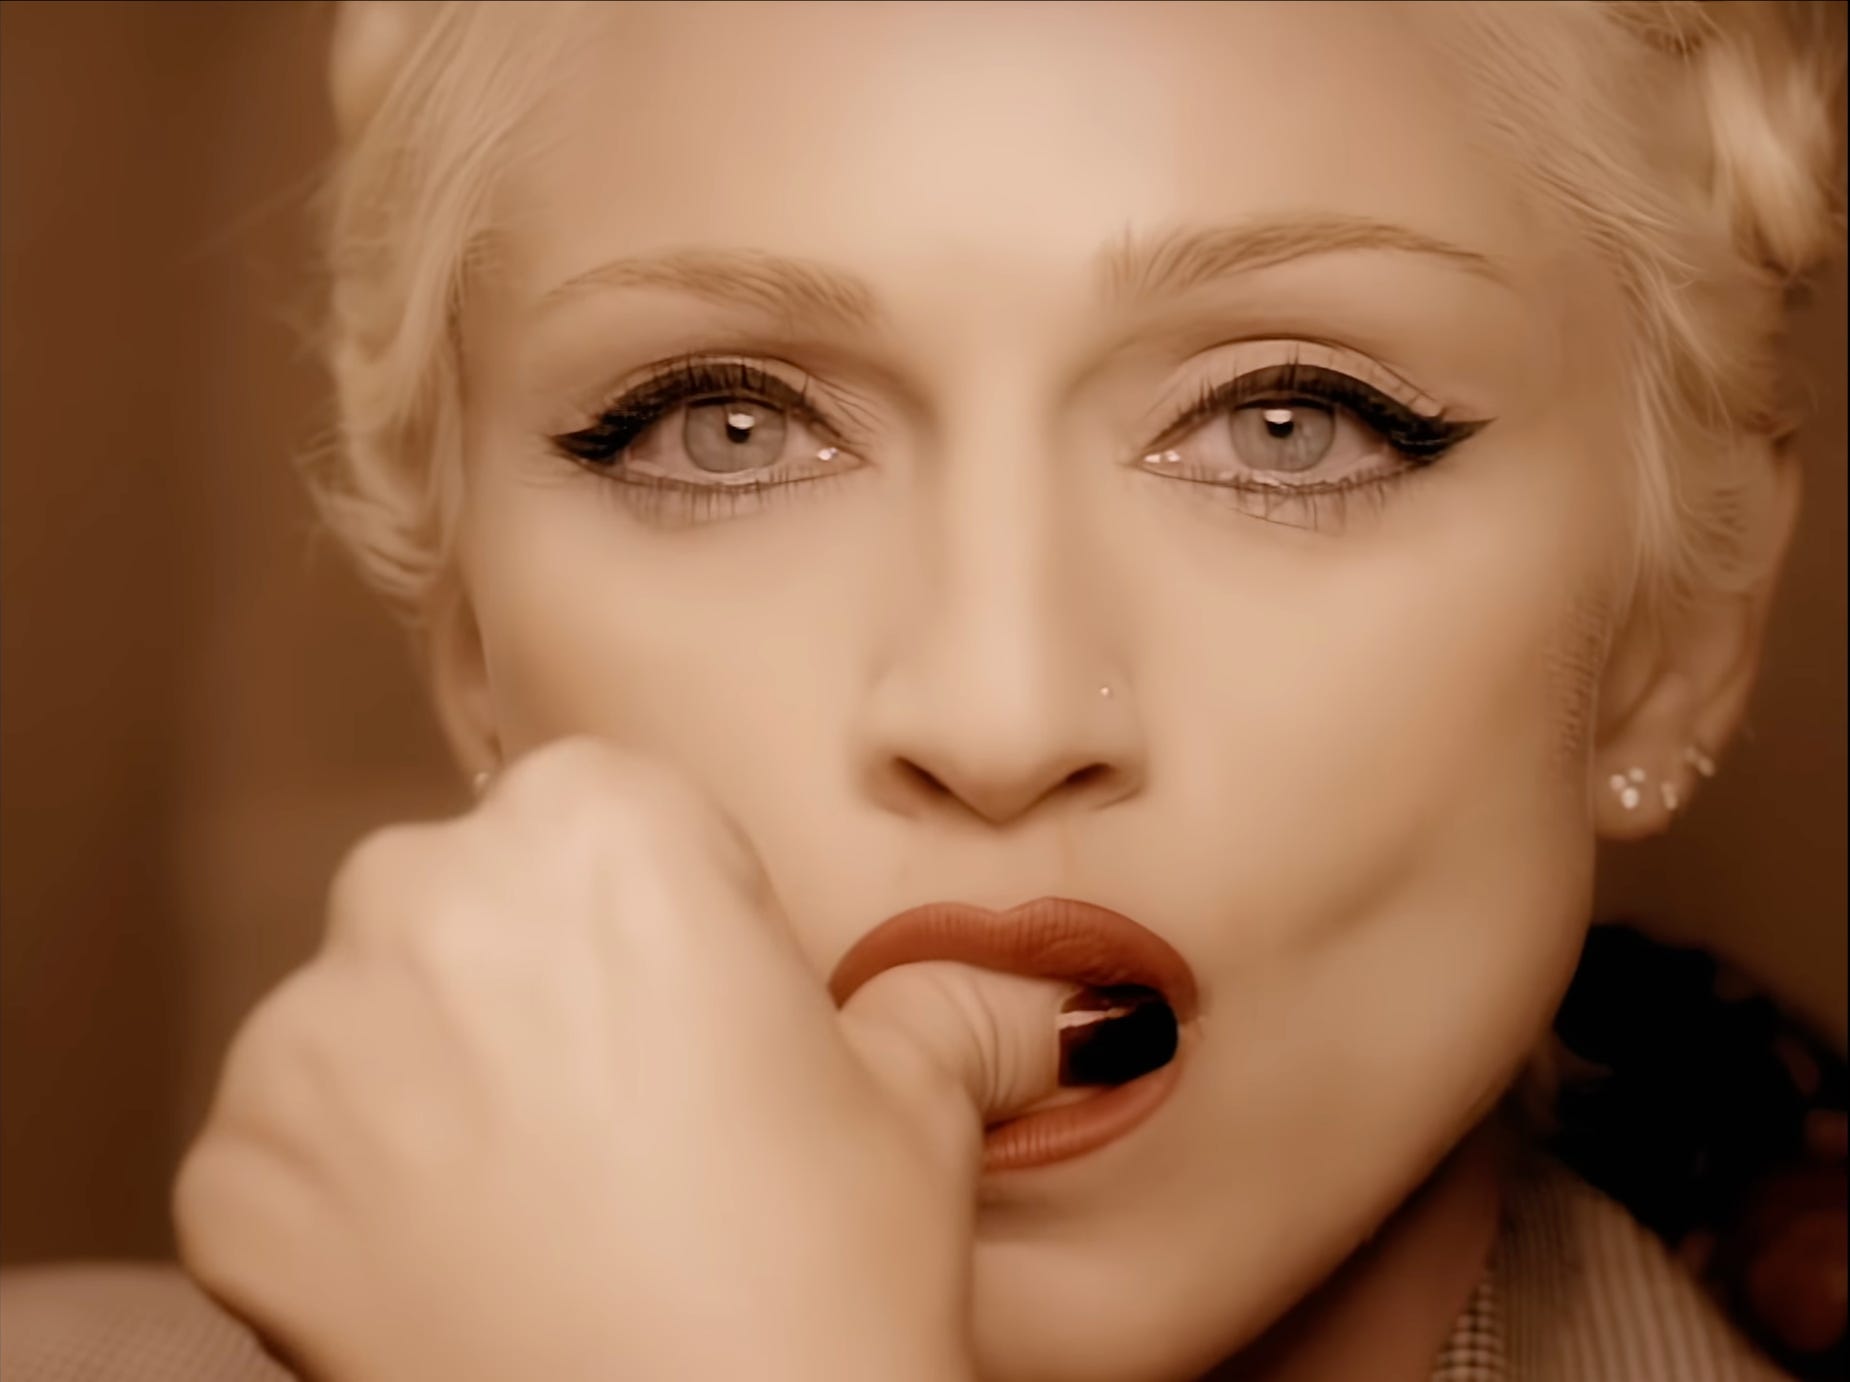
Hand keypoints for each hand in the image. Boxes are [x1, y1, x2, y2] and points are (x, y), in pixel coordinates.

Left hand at [173, 738, 1068, 1381]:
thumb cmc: (819, 1279)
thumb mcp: (914, 1110)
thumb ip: (948, 1005)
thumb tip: (1047, 998)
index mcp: (599, 826)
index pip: (611, 811)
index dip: (669, 916)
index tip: (701, 1013)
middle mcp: (425, 892)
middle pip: (477, 894)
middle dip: (538, 975)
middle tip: (630, 1112)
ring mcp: (308, 1037)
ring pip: (374, 1013)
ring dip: (435, 1080)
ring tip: (548, 1201)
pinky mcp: (232, 1174)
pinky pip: (293, 1145)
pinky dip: (353, 1194)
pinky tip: (460, 1266)